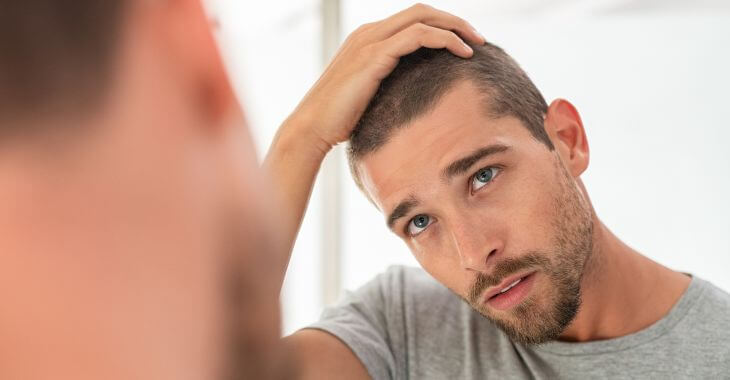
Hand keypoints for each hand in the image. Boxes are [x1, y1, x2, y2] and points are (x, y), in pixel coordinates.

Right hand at [262, 4, 484, 285]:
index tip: (464, 43)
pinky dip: (444, 40)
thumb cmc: (339, 121)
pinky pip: (417, 36)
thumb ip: (388, 87)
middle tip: (479, 38)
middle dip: (454, 20)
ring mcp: (369, 42)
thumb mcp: (368, 97)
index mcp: (367, 40)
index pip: (412, 19)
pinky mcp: (374, 57)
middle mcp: (368, 34)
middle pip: (421, 10)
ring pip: (422, 18)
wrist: (312, 129)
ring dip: (454, 27)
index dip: (441, 25)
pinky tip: (462, 54)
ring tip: (477, 44)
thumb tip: (415, 98)